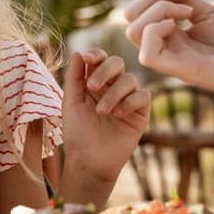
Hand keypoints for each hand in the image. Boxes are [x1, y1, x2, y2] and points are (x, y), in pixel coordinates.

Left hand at [60, 49, 150, 190]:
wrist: (89, 161)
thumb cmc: (77, 132)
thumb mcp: (71, 102)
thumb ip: (74, 77)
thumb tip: (77, 52)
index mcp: (95, 81)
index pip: (100, 59)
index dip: (96, 54)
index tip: (88, 58)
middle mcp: (113, 87)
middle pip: (117, 63)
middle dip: (105, 71)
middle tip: (92, 87)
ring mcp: (128, 99)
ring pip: (130, 79)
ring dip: (114, 93)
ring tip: (102, 111)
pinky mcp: (140, 113)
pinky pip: (143, 96)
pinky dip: (130, 101)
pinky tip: (118, 114)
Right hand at [124, 0, 213, 120]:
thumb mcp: (209, 12)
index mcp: (170, 33)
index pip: (140, 4)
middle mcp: (166, 45)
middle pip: (130, 14)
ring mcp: (171, 58)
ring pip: (134, 29)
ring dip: (157, 8)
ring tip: (188, 10)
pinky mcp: (180, 70)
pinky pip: (147, 52)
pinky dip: (158, 28)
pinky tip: (181, 25)